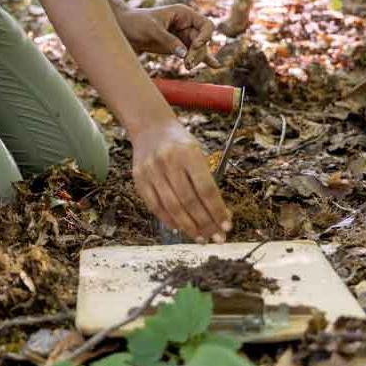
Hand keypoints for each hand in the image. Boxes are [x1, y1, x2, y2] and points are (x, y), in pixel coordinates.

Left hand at [116, 3, 213, 64]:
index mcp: (183, 14)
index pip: (206, 25)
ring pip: (198, 49)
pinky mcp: (178, 47)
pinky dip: (202, 59)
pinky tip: (214, 65)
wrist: (123, 29)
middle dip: (197, 52)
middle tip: (187, 64)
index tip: (194, 46)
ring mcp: (183, 36)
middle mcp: (186, 24)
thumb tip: (184, 54)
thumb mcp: (151, 30)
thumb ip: (169, 41)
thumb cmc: (136, 23)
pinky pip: (193, 53)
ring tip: (188, 67)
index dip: (205, 36)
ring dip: (196, 59)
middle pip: (203, 40)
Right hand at [132, 121, 231, 241]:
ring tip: (200, 237)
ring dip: (188, 226)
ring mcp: (151, 170)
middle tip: (216, 238)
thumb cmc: (180, 144)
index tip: (226, 226)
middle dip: (205, 223)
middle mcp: (168, 161)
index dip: (217, 210)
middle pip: (189, 200)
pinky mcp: (139, 179)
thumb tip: (218, 215)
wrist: (150, 127)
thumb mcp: (197, 153)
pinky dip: (168, 220)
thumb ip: (205, 180)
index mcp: (188, 153)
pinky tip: (179, 227)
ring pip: (172, 207)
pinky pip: (155, 206)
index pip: (206, 188)